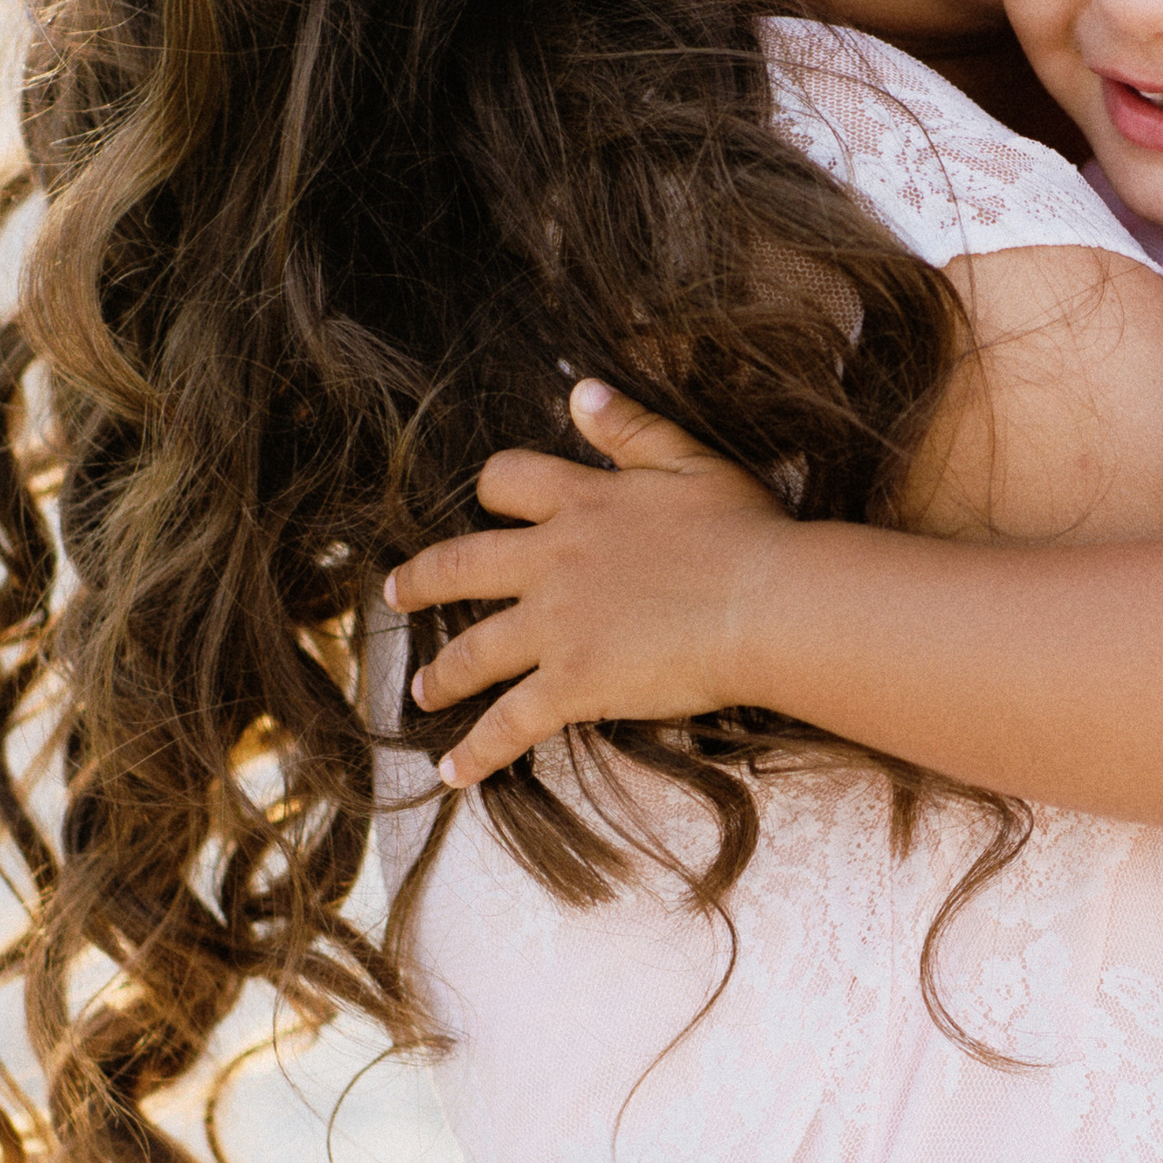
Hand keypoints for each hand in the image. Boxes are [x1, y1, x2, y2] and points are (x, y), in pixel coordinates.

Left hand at [382, 379, 784, 787]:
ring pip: (473, 651)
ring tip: (419, 692)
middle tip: (394, 594)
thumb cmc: (746, 532)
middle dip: (420, 582)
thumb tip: (580, 390)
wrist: (768, 603)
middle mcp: (552, 560)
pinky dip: (476, 751)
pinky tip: (453, 773)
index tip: (482, 502)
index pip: (508, 481)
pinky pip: (508, 724)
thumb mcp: (690, 460)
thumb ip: (631, 428)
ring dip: (440, 674)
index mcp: (582, 501)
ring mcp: (556, 626)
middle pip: (460, 566)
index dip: (491, 490)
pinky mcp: (571, 684)